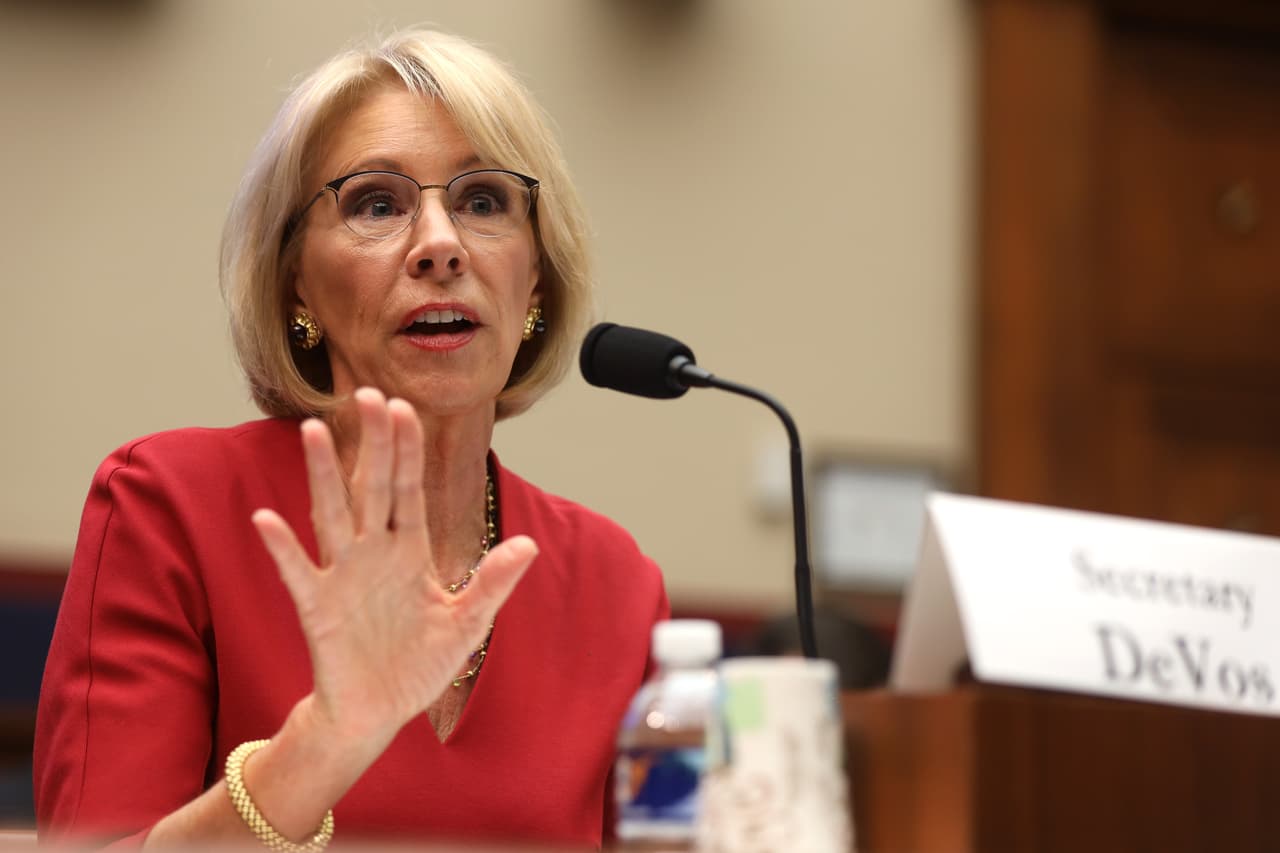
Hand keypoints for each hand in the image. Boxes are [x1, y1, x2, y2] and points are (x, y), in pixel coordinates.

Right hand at [251, 388, 536, 744]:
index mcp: (409, 551)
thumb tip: (528, 545)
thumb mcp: (467, 624)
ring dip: (324, 475)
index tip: (404, 407)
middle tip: (366, 393)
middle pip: (372, 487)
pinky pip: (298, 571)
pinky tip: (267, 518)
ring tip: (315, 431)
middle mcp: (374, 553)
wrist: (379, 713)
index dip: (408, 450)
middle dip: (372, 442)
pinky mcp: (316, 607)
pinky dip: (283, 546)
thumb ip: (493, 583)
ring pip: (332, 514)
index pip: (409, 488)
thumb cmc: (419, 665)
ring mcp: (343, 576)